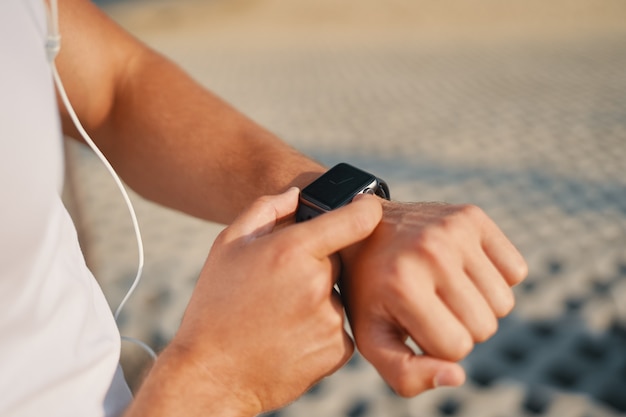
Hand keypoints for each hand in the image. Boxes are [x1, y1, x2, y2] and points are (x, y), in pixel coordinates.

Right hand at [155, 188, 382, 415]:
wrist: (212, 374)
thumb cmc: (215, 305)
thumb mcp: (228, 245)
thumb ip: (266, 209)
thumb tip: (298, 196)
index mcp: (294, 250)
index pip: (356, 219)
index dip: (365, 208)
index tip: (366, 207)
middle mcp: (319, 283)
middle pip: (337, 260)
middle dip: (316, 264)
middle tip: (280, 283)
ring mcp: (331, 319)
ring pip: (337, 295)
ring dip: (316, 299)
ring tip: (278, 315)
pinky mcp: (338, 350)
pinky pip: (339, 327)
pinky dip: (320, 329)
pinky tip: (288, 335)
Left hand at [340, 201, 527, 396]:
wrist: (362, 231)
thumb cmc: (370, 293)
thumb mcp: (372, 338)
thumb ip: (405, 375)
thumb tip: (457, 377)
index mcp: (402, 286)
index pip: (456, 348)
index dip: (437, 345)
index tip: (414, 323)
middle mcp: (431, 252)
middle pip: (484, 327)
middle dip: (459, 327)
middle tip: (430, 304)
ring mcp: (454, 229)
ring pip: (503, 303)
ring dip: (479, 305)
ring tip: (444, 287)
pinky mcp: (472, 215)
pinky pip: (515, 270)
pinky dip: (495, 278)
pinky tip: (462, 269)